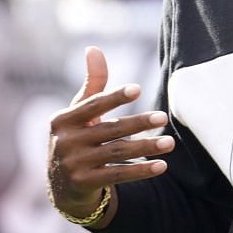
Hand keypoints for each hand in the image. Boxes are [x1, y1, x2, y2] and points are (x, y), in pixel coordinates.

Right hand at [46, 46, 173, 224]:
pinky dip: (141, 171)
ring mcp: (74, 164)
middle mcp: (65, 142)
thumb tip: (93, 48)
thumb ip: (92, 85)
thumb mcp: (79, 113)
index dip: (114, 97)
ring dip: (146, 147)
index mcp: (62, 120)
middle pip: (109, 129)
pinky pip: (118, 175)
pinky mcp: (84, 183)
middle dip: (138, 123)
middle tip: (163, 117)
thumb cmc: (77, 138)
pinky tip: (161, 166)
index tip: (138, 88)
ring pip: (117, 152)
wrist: (62, 185)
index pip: (92, 105)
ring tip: (170, 142)